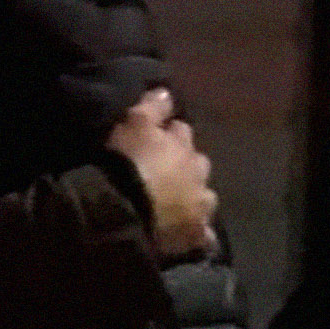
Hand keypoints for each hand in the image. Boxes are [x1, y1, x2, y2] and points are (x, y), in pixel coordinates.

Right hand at [106, 88, 219, 260]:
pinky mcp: (196, 237)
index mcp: (184, 144)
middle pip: (197, 164)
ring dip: (192, 198)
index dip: (168, 133)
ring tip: (174, 205)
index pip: (181, 130)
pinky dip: (194, 233)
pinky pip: (201, 235)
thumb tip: (167, 91)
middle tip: (164, 173)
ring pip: (203, 198)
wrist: (128, 217)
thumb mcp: (132, 126)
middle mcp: (199, 173)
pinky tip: (184, 236)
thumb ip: (151, 107)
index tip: (156, 136)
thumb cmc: (126, 164)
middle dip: (185, 166)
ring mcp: (201, 207)